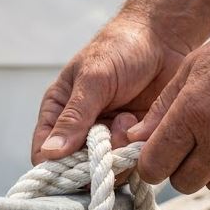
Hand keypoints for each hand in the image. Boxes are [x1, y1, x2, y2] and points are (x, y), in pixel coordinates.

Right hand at [31, 19, 188, 164]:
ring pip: (108, 168)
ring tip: (129, 120)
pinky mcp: (136, 142)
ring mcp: (109, 138)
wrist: (165, 38)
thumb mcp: (93, 79)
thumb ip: (74, 117)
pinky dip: (139, 149)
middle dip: (93, 159)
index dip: (53, 168)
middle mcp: (81, 130)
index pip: (44, 152)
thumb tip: (50, 153)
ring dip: (119, 150)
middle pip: (77, 168)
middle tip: (108, 137)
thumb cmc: (120, 49)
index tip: (71, 171)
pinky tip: (143, 124)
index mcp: (59, 112)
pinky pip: (134, 162)